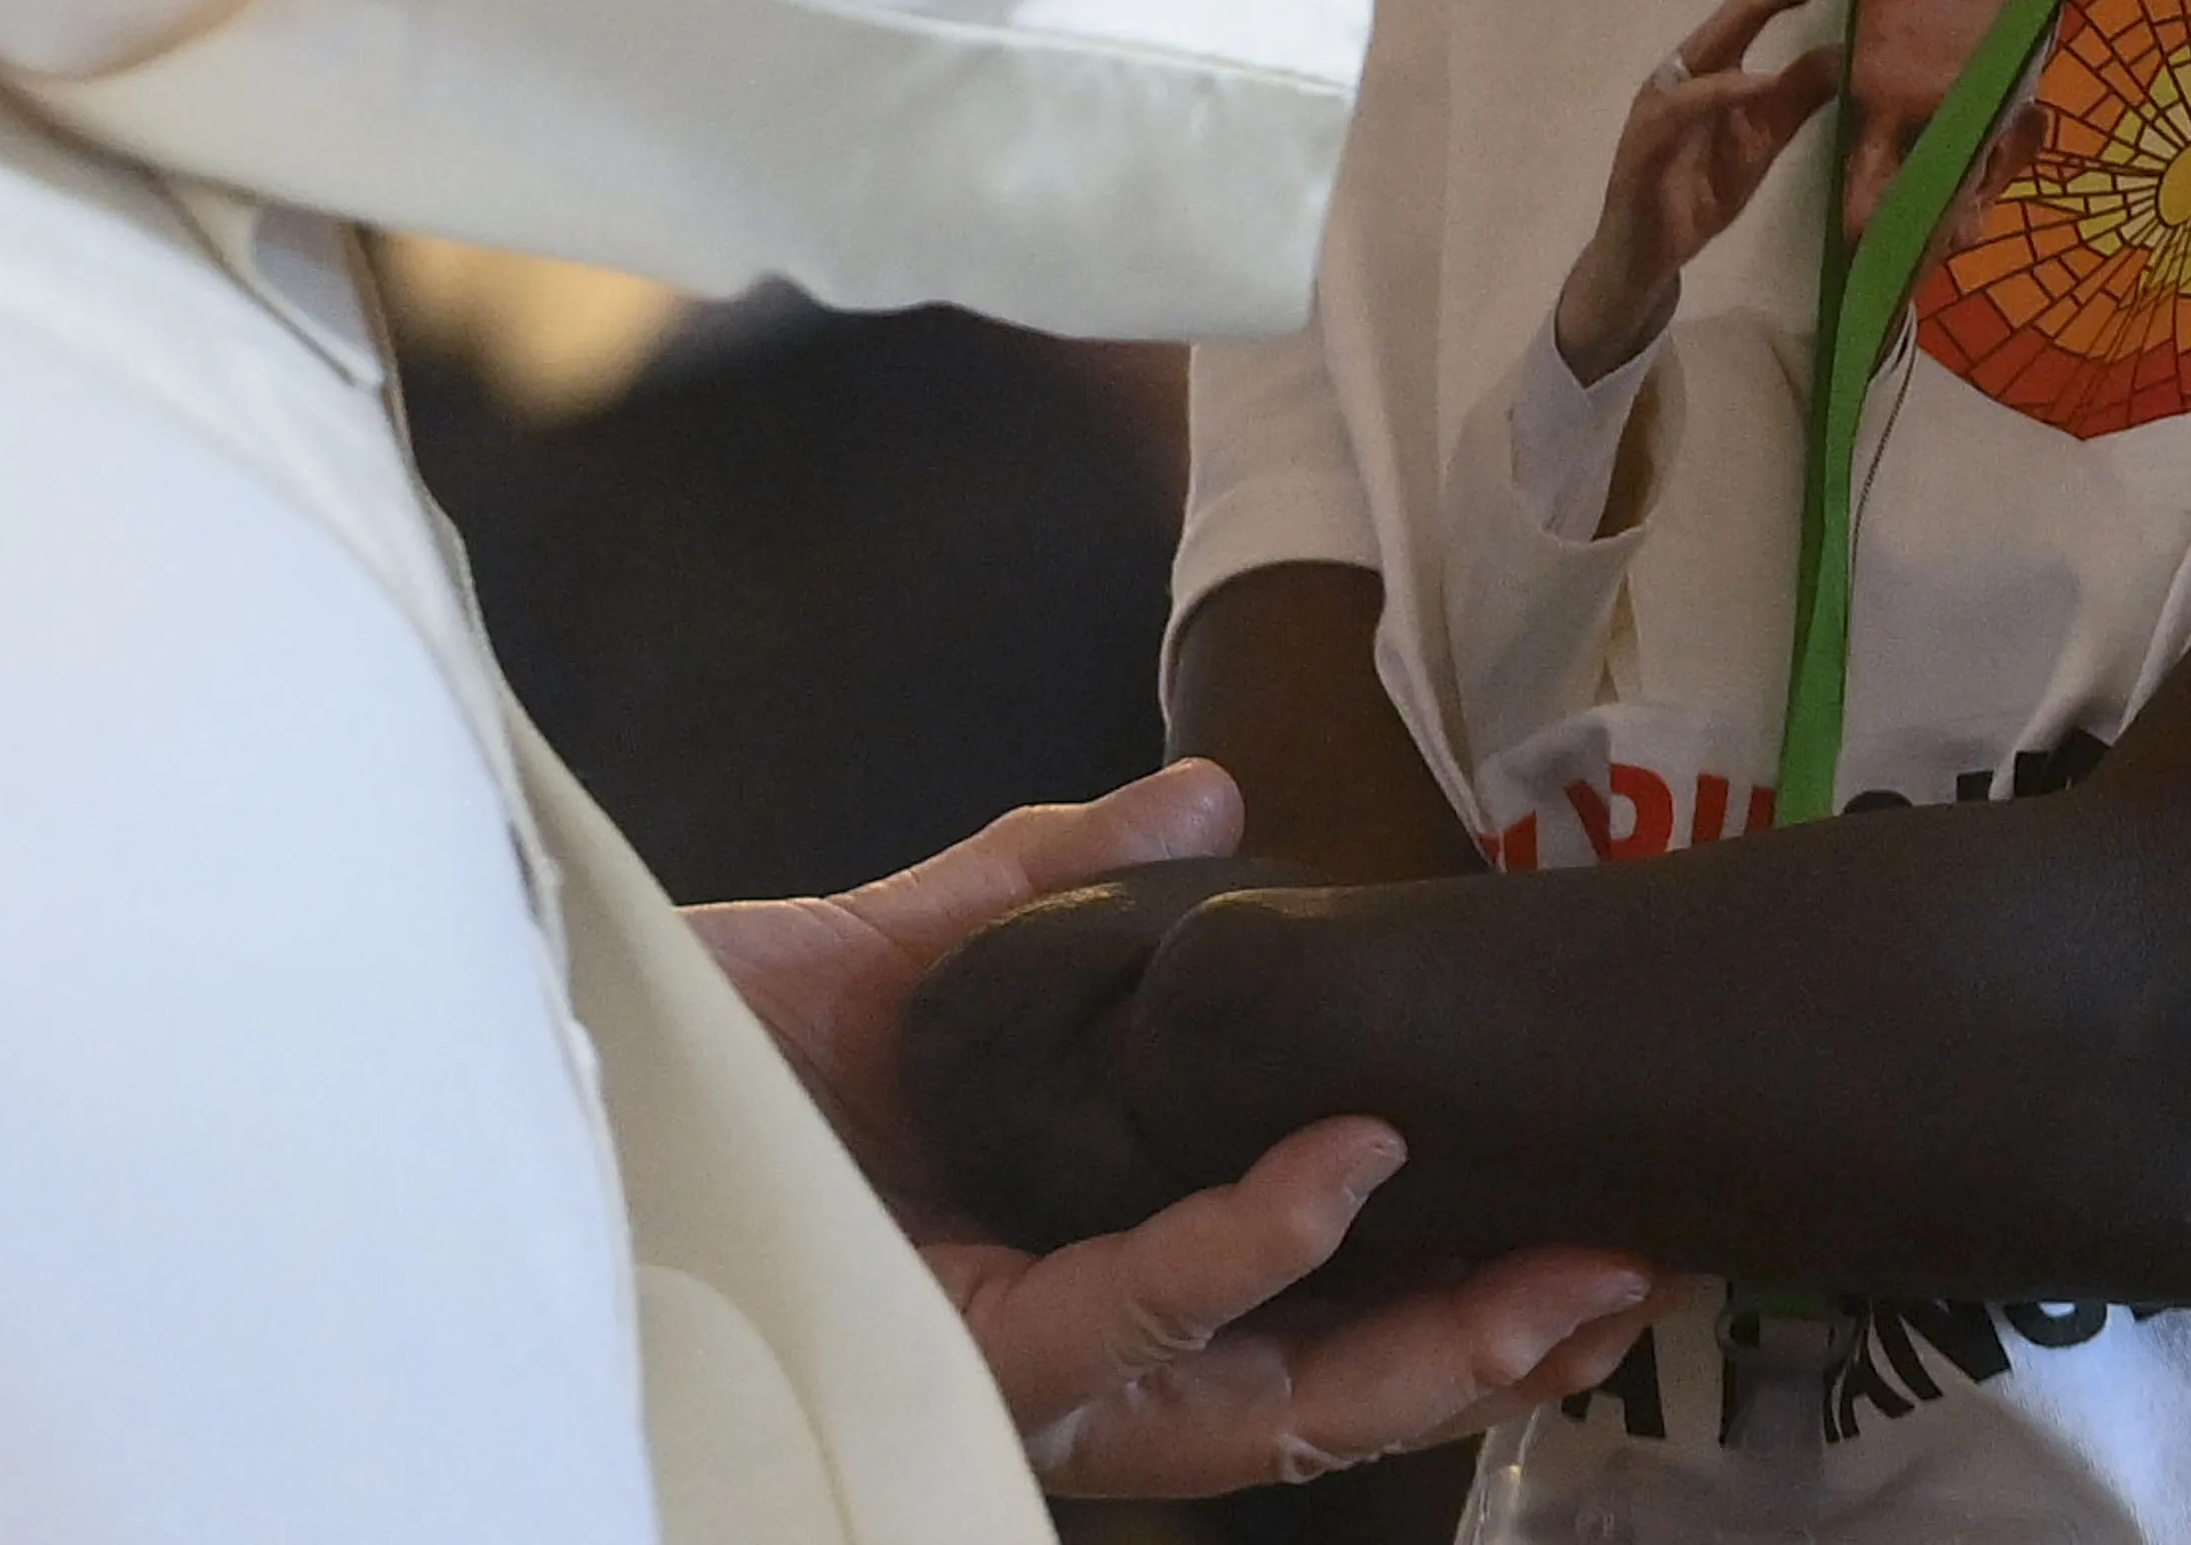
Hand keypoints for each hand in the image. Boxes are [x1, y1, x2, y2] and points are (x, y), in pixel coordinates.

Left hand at [699, 766, 1659, 1493]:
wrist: (561, 1045)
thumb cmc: (722, 1041)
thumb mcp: (912, 942)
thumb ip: (1065, 880)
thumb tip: (1215, 795)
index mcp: (1082, 1265)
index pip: (1304, 1312)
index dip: (1452, 1281)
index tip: (1591, 1213)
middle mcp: (1066, 1344)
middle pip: (1311, 1391)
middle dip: (1481, 1351)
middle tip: (1629, 1278)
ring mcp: (1012, 1365)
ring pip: (1247, 1395)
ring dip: (1406, 1329)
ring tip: (1540, 1256)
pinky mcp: (949, 1350)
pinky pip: (1123, 1317)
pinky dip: (1239, 1250)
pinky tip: (1329, 1180)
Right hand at [1551, 0, 1846, 384]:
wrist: (1648, 254)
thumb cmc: (1698, 192)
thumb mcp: (1762, 141)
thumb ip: (1797, 100)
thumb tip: (1846, 56)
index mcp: (1711, 68)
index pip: (1755, 8)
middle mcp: (1684, 71)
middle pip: (1736, 9)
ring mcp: (1662, 101)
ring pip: (1709, 43)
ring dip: (1758, 13)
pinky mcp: (1646, 139)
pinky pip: (1683, 106)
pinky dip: (1720, 90)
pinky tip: (1757, 82)